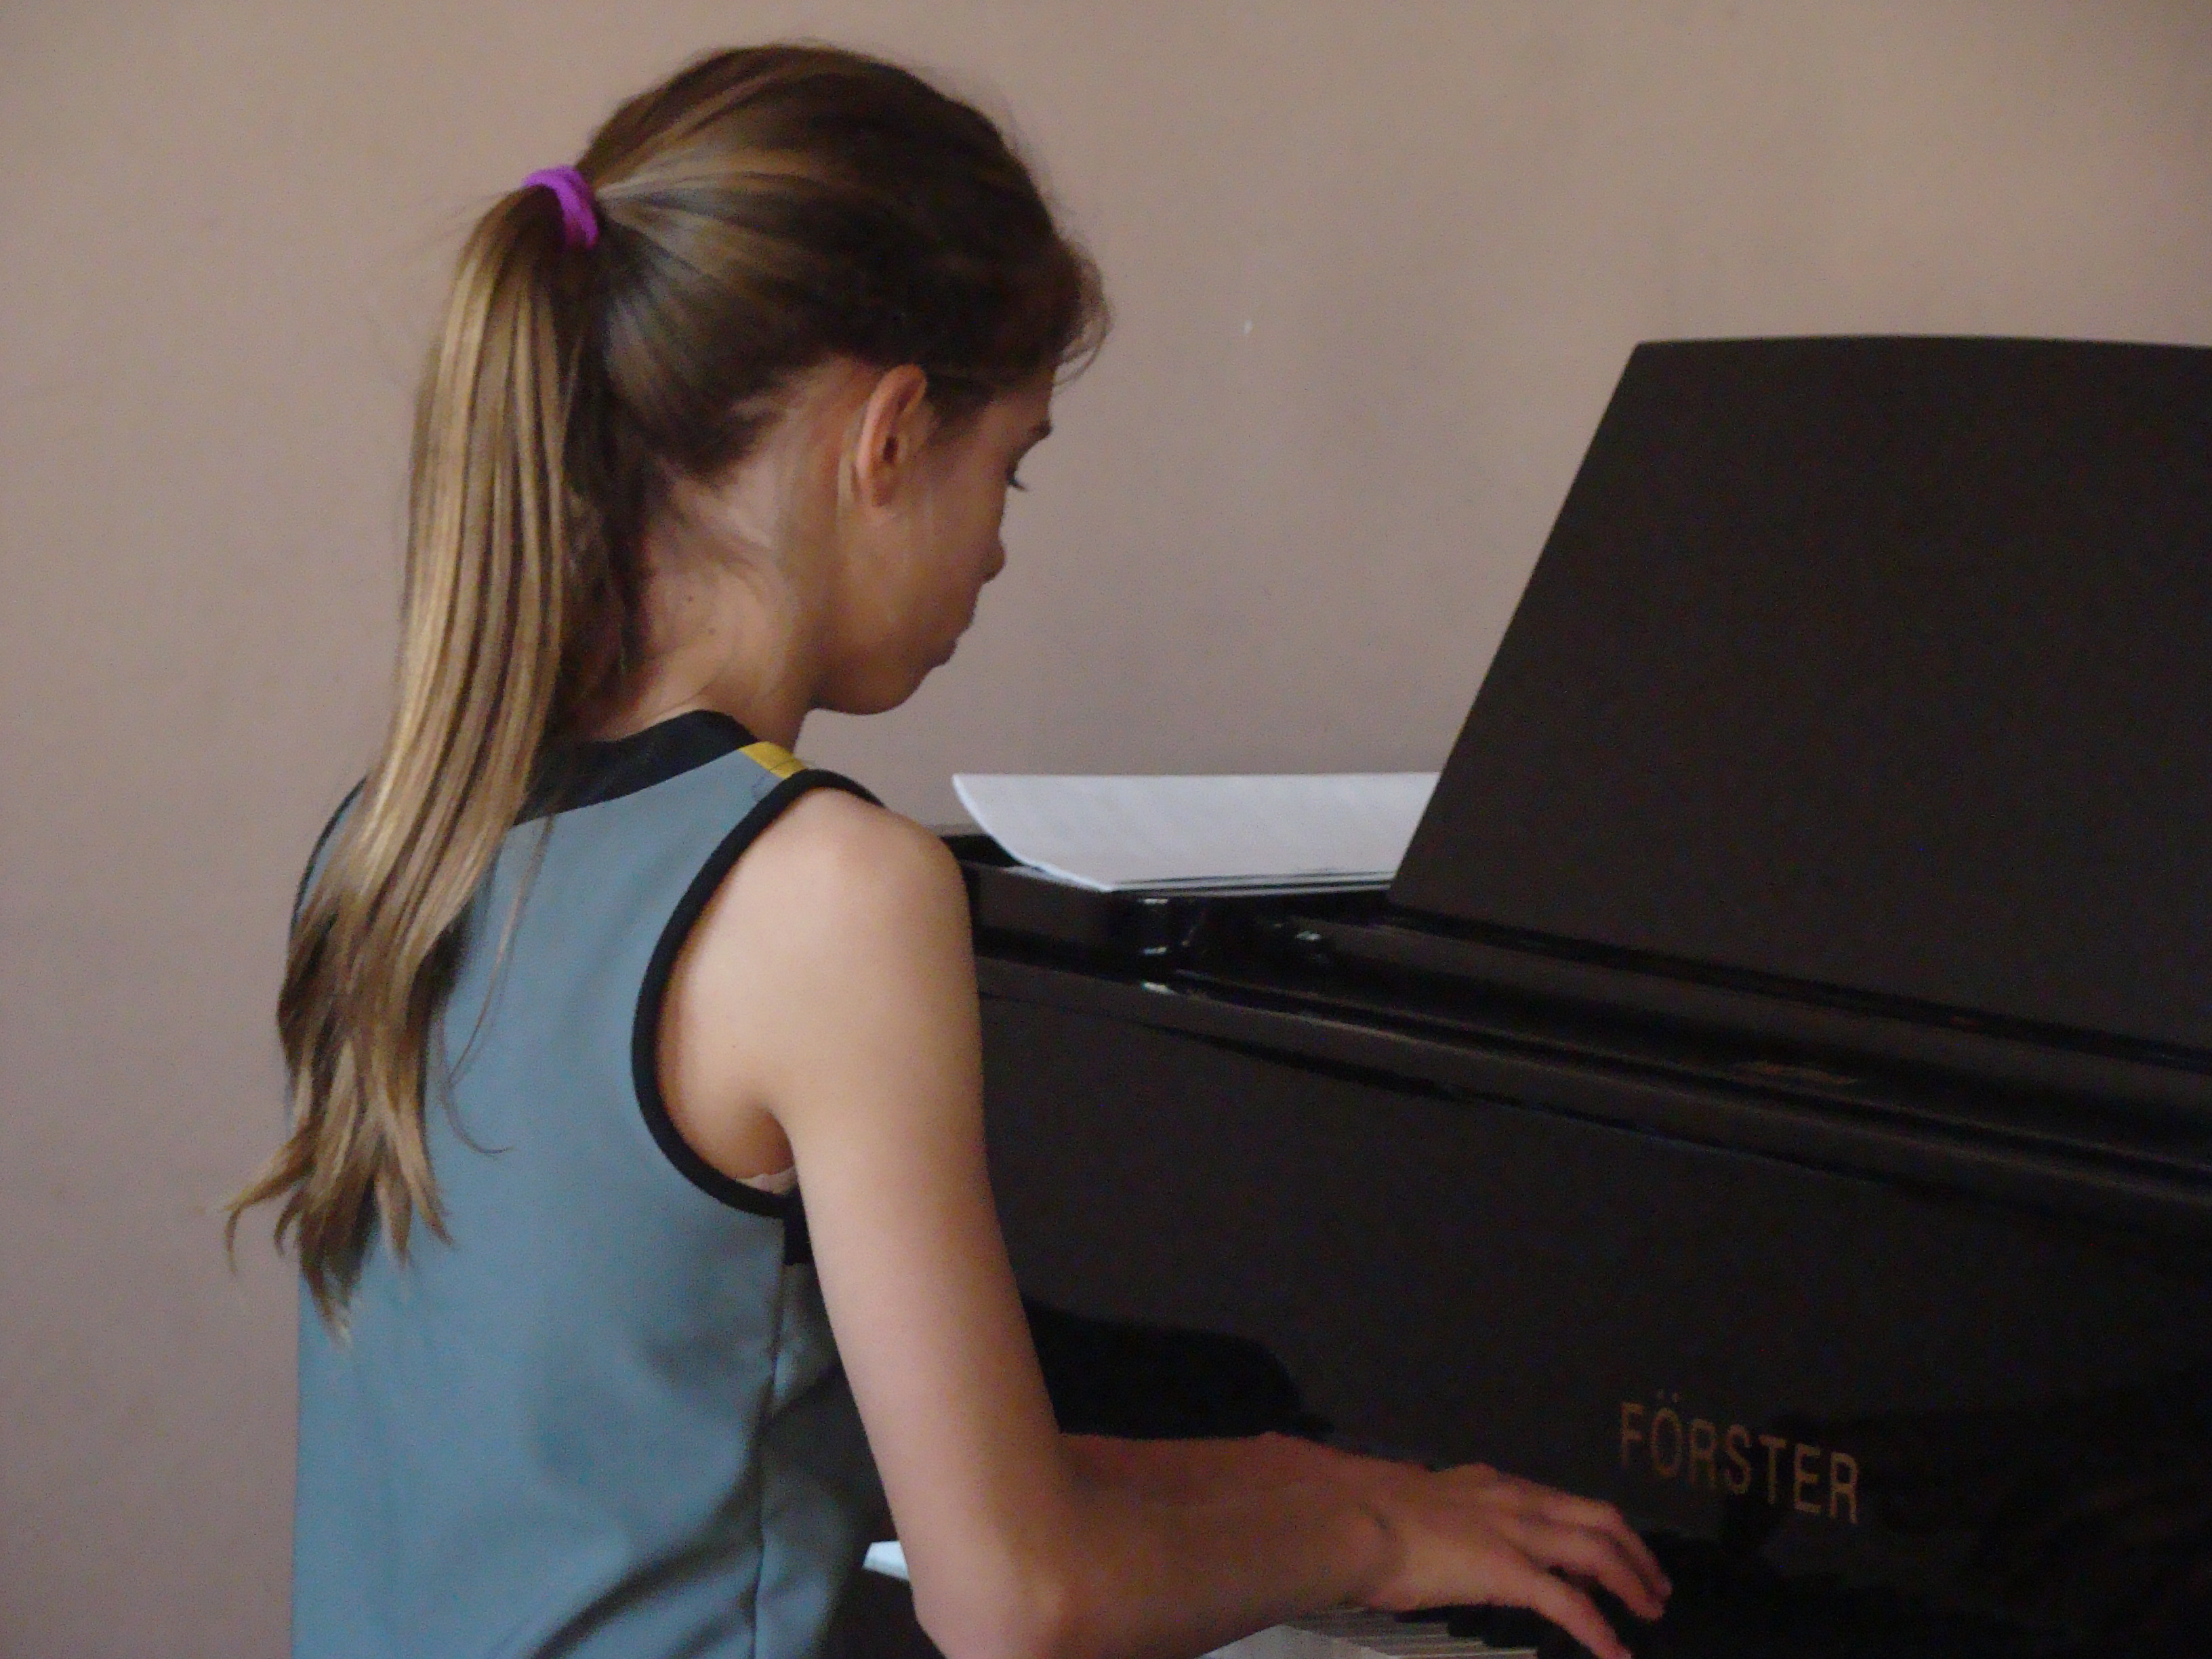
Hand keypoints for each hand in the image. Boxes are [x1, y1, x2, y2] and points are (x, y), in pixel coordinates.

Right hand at [1357, 1462, 1670, 1658]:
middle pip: (1599, 1518)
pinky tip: (1615, 1654)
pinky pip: (1570, 1605)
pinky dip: (1600, 1630)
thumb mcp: (1420, 1505)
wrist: (1352, 1519)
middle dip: (1634, 1551)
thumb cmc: (1369, 1516)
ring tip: (1651, 1612)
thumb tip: (1444, 1543)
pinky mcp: (1510, 1572)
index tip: (1612, 1555)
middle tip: (1654, 1585)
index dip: (1596, 1529)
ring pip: (1598, 1552)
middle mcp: (1516, 1501)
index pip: (1562, 1503)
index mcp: (1493, 1486)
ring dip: (1633, 1582)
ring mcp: (1516, 1534)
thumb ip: (1446, 1521)